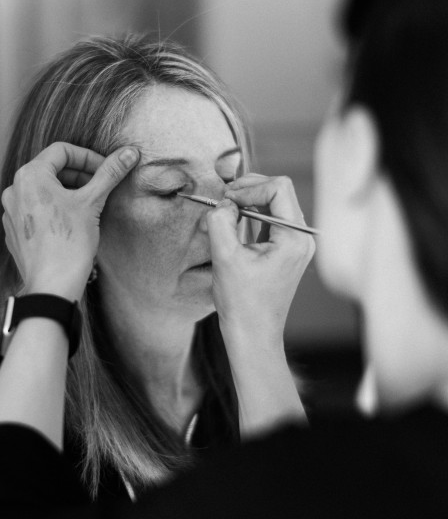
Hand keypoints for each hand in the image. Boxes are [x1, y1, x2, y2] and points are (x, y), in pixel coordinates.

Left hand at [1, 143, 138, 299]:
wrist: (52, 286)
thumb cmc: (70, 242)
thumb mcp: (93, 202)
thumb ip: (110, 172)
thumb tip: (130, 152)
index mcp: (30, 176)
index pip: (62, 151)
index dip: (88, 157)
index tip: (106, 169)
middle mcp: (14, 190)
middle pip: (51, 170)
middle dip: (79, 175)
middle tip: (101, 187)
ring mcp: (11, 212)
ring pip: (43, 191)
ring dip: (68, 192)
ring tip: (89, 206)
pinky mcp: (14, 231)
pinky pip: (35, 210)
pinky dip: (55, 210)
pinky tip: (72, 225)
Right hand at [206, 174, 314, 351]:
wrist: (252, 333)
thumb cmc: (242, 302)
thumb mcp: (225, 257)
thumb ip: (220, 222)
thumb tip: (223, 202)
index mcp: (294, 238)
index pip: (278, 189)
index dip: (250, 188)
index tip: (227, 200)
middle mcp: (302, 238)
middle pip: (279, 191)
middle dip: (249, 190)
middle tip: (224, 200)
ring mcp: (296, 244)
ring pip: (275, 203)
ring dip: (249, 201)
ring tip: (226, 209)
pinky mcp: (287, 249)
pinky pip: (272, 218)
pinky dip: (252, 213)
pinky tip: (234, 221)